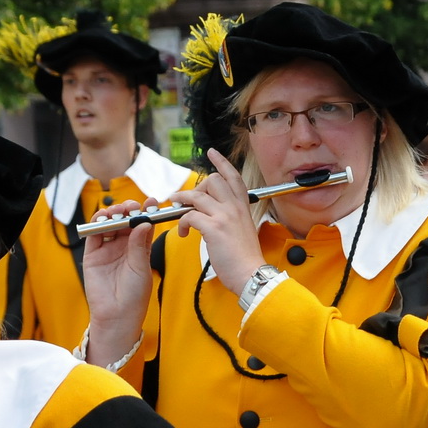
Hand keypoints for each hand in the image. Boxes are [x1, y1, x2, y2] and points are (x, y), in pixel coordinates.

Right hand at [81, 202, 154, 364]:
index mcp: (140, 248)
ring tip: (118, 211)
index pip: (143, 225)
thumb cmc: (134, 297)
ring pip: (108, 223)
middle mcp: (123, 246)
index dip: (146, 212)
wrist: (117, 316)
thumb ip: (140, 246)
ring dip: (113, 213)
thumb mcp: (141, 269)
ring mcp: (107, 249)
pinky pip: (93, 234)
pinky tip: (103, 218)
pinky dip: (97, 223)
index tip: (151, 202)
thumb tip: (144, 223)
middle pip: (125, 220)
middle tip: (132, 206)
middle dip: (128, 209)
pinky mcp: (93, 254)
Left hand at [174, 148, 265, 295]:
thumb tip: (213, 215)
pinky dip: (183, 224)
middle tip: (188, 202)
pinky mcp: (214, 229)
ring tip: (176, 208)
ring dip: (182, 201)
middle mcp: (234, 207)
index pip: (233, 176)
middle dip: (196, 188)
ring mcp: (225, 216)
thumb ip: (231, 218)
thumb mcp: (243, 230)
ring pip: (197, 195)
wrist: (251, 274)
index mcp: (242, 207)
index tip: (212, 153)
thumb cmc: (246, 258)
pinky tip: (184, 233)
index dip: (221, 162)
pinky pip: (190, 216)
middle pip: (212, 180)